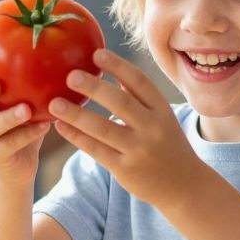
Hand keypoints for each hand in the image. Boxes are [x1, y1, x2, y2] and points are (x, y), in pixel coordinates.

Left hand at [51, 48, 202, 207]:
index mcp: (162, 110)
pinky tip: (60, 126)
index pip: (140, 82)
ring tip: (54, 103)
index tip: (96, 53)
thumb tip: (113, 69)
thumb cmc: (167, 145)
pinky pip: (96, 150)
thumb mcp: (163, 118)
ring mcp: (139, 150)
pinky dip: (77, 137)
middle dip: (94, 88)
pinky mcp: (125, 169)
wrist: (184, 186)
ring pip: (104, 128)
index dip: (118, 66)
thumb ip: (140, 98)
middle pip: (121, 103)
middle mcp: (153, 128)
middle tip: (70, 75)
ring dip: (77, 115)